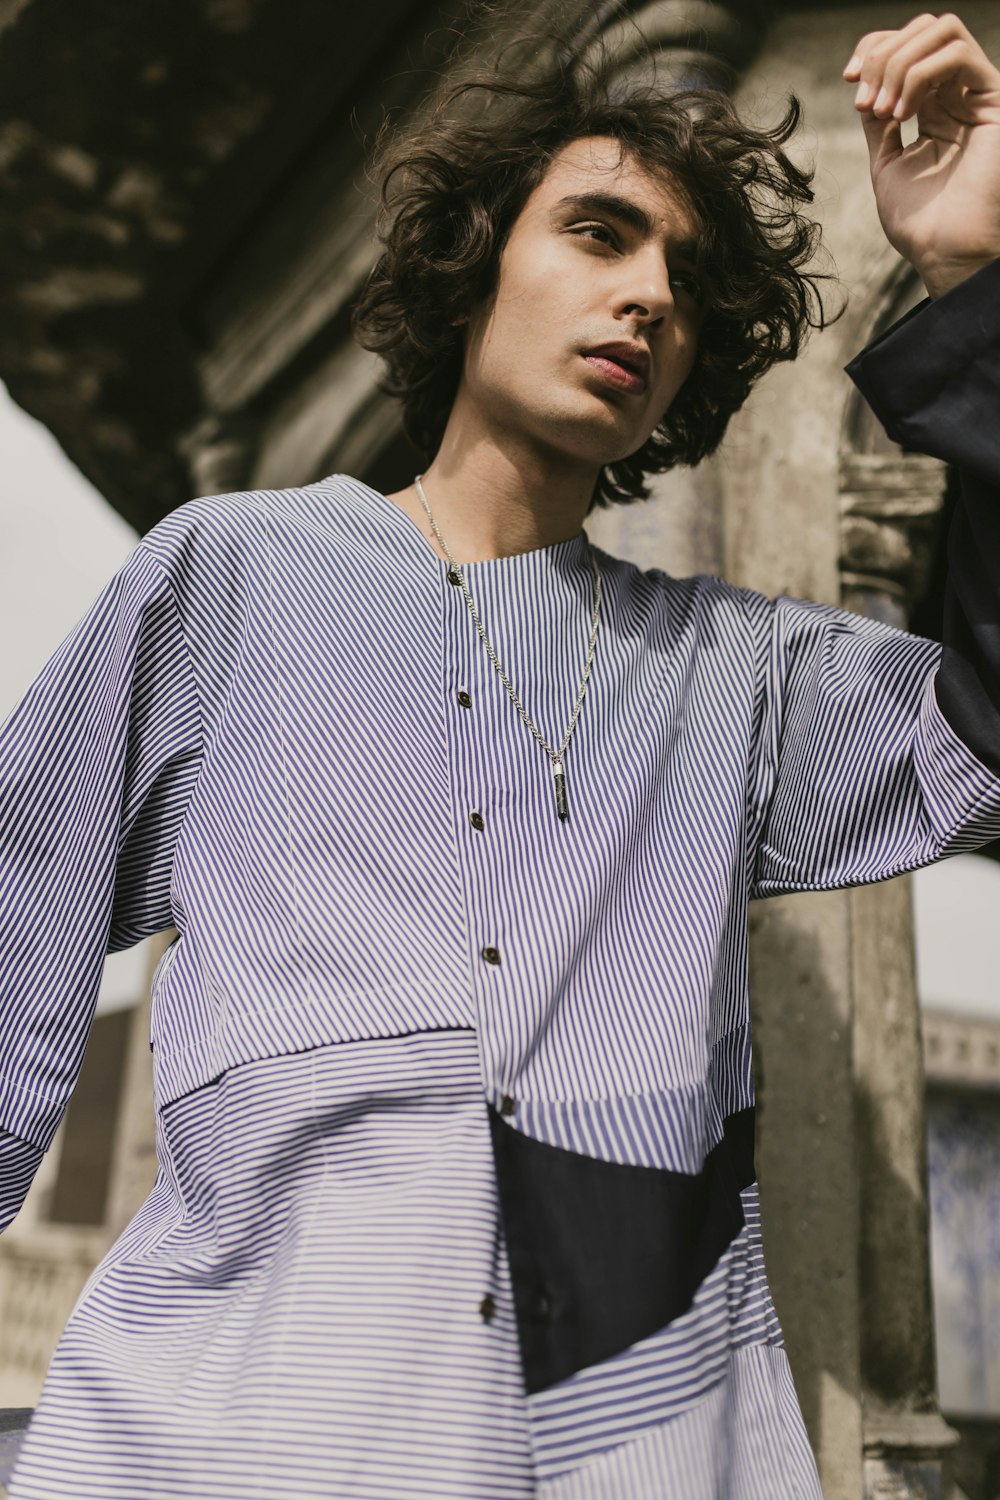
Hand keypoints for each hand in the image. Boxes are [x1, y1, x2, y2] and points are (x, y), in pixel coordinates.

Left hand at [843, 14, 999, 295]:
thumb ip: (878, 120)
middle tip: (864, 101)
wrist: (944, 252)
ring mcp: (977, 94)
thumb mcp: (886, 161)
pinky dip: (919, 74)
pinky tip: (903, 113)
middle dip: (881, 54)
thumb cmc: (919, 222)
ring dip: (898, 63)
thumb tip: (864, 80)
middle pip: (921, 30)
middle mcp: (957, 94)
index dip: (873, 48)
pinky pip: (957, 53)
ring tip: (883, 111)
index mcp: (933, 106)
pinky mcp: (994, 100)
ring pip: (940, 31)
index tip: (848, 80)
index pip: (905, 46)